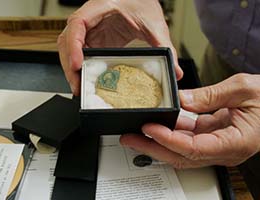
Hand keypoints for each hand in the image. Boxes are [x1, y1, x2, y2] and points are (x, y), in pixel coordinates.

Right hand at [57, 0, 182, 95]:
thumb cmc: (140, 1)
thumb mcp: (153, 22)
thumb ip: (164, 45)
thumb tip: (175, 70)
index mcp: (99, 8)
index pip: (77, 25)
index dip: (74, 45)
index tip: (77, 64)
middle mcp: (89, 19)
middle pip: (67, 42)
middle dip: (69, 65)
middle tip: (78, 86)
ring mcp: (89, 30)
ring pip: (69, 49)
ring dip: (71, 69)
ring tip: (80, 87)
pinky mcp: (93, 40)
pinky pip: (79, 53)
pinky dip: (79, 67)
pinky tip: (85, 79)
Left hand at [120, 73, 259, 167]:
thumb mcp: (243, 89)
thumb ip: (210, 95)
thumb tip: (181, 100)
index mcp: (235, 142)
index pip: (194, 148)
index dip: (168, 139)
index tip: (149, 128)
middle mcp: (224, 150)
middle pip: (181, 155)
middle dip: (153, 147)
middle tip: (129, 138)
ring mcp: (217, 145)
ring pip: (181, 149)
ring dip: (157, 142)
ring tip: (135, 133)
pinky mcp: (212, 137)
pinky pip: (187, 138)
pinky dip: (170, 132)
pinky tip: (156, 125)